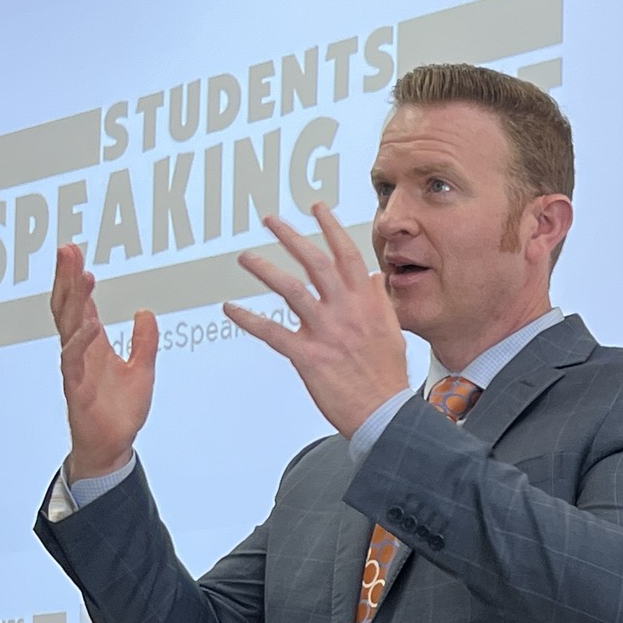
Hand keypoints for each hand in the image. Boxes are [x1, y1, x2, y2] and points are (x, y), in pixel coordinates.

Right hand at [50, 244, 157, 479]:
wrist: (112, 445)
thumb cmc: (120, 410)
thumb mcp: (142, 370)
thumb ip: (144, 342)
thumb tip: (145, 313)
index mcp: (93, 344)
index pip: (82, 304)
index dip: (78, 278)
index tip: (75, 252)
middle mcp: (81, 351)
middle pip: (69, 306)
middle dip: (67, 278)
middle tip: (68, 250)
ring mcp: (75, 367)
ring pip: (68, 327)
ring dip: (74, 300)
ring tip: (82, 275)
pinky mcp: (75, 387)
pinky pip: (73, 360)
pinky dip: (81, 341)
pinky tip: (89, 324)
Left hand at [226, 206, 409, 438]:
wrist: (384, 413)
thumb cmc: (388, 377)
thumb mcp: (391, 331)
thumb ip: (378, 301)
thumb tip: (373, 277)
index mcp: (366, 303)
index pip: (346, 254)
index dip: (330, 228)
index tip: (316, 209)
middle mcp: (345, 311)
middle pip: (314, 263)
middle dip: (290, 237)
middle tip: (270, 220)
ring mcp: (325, 332)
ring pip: (290, 290)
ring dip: (264, 270)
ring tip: (246, 257)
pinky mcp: (308, 356)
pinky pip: (272, 332)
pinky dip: (248, 319)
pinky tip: (231, 309)